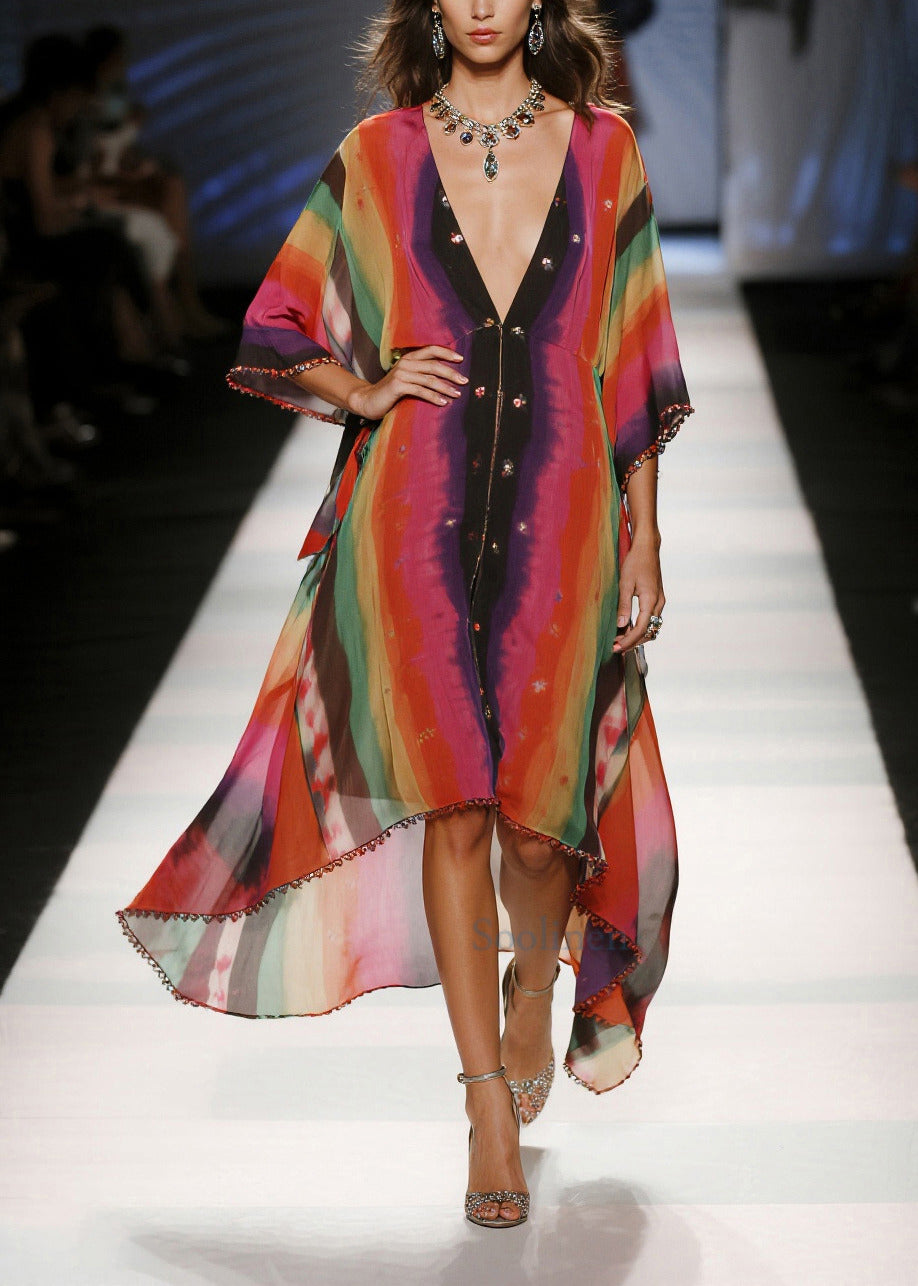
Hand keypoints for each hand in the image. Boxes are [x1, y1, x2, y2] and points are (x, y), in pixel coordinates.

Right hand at [348, 344, 465, 420]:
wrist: (369, 400)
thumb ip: (422, 375)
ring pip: (429, 379)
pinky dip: (433, 397)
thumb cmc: (391, 392)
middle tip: (464, 381)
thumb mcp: (408, 379)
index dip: (447, 352)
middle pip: (434, 365)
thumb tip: (446, 379)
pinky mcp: (397, 386)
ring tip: (457, 395)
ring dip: (445, 387)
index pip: (431, 349)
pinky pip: (420, 391)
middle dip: (451, 373)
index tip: (461, 359)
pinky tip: (443, 403)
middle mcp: (406, 363)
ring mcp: (401, 374)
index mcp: (409, 358)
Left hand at [611, 531, 664, 653]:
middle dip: (633, 642)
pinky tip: (627, 628)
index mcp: (651, 600)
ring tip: (620, 639)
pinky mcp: (657, 599)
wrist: (647, 548)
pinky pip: (651, 619)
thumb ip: (623, 605)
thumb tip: (621, 625)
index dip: (629, 641)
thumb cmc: (635, 562)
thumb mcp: (625, 583)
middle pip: (649, 632)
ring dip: (637, 636)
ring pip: (652, 627)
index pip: (641, 629)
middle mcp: (658, 603)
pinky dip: (641, 627)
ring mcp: (659, 601)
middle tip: (616, 647)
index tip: (617, 647)